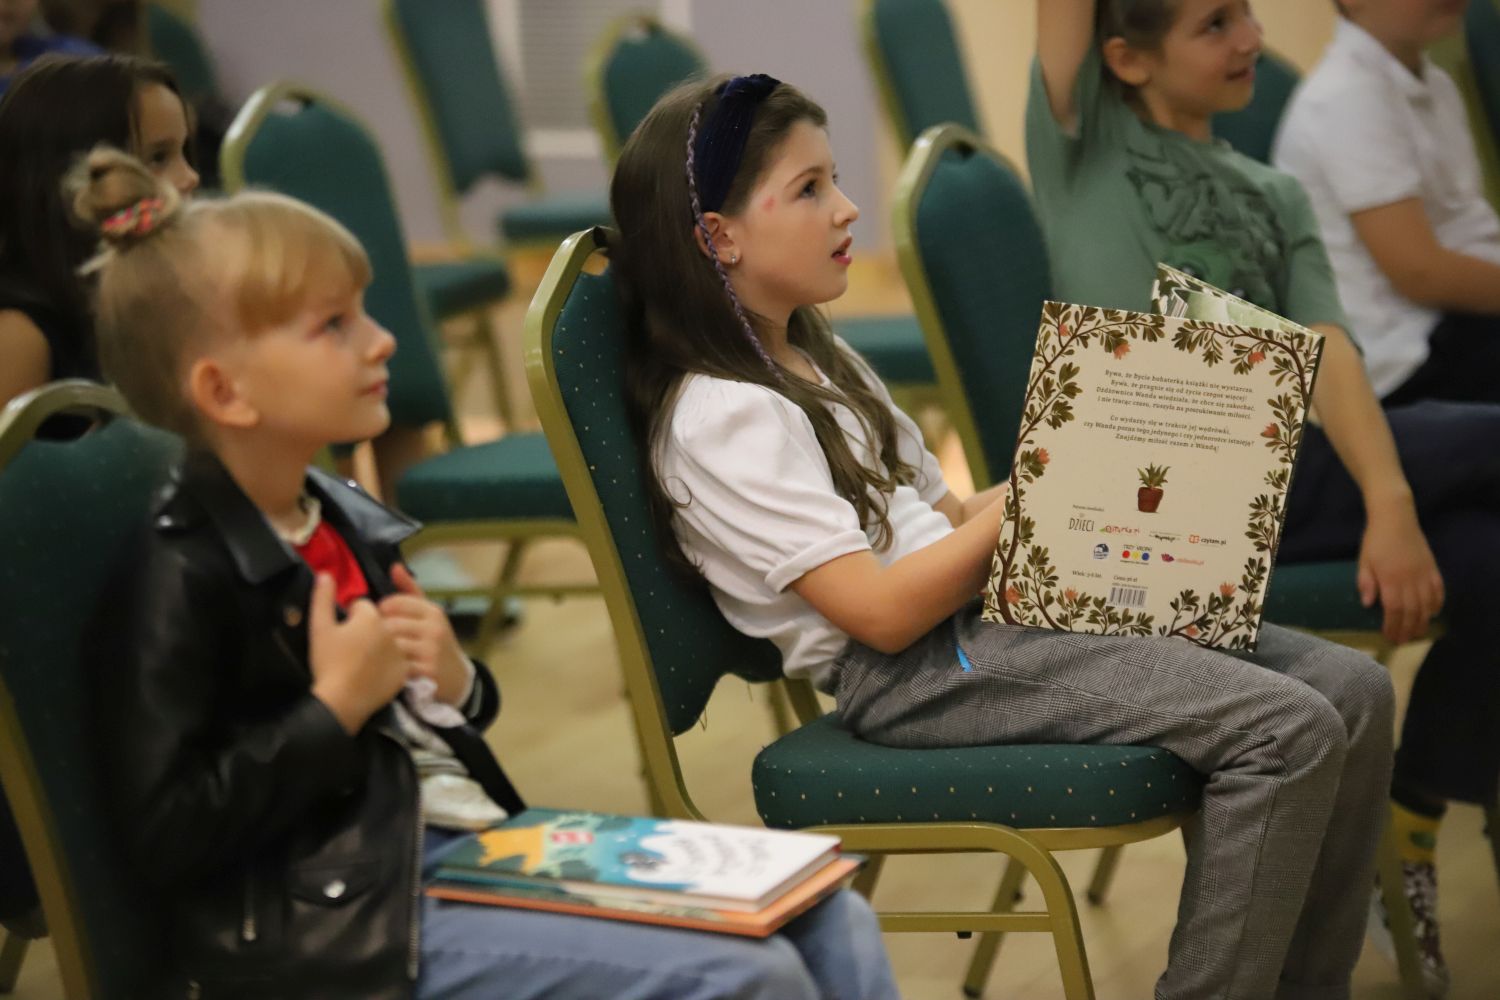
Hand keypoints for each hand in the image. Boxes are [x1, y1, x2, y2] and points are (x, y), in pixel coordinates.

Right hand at [308, 573, 408, 733]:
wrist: (341, 700)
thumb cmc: (328, 663)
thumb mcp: (319, 628)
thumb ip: (322, 599)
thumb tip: (325, 574)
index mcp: (371, 617)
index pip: (364, 607)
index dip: (351, 618)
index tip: (343, 632)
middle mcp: (391, 630)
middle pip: (381, 622)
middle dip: (369, 629)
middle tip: (354, 647)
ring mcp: (401, 651)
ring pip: (392, 639)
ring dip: (382, 644)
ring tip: (365, 660)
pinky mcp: (405, 670)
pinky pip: (400, 660)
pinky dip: (391, 663)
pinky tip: (376, 672)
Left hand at [379, 563, 472, 705]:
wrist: (456, 677)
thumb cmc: (435, 641)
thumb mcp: (428, 614)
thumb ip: (409, 590)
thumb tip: (395, 566)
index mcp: (432, 611)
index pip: (393, 603)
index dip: (380, 613)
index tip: (379, 622)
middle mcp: (434, 628)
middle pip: (389, 625)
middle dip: (378, 634)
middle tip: (373, 642)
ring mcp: (431, 650)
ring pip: (390, 646)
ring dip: (380, 652)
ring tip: (378, 656)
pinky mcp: (426, 671)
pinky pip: (396, 666)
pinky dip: (388, 669)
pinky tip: (388, 670)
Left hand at [1357, 500, 1443, 644]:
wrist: (1395, 518)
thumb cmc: (1375, 540)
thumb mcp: (1363, 561)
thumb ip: (1366, 583)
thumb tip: (1367, 604)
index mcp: (1391, 579)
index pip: (1394, 610)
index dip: (1393, 625)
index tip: (1389, 637)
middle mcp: (1410, 579)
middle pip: (1412, 611)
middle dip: (1407, 629)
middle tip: (1402, 641)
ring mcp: (1423, 574)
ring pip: (1427, 604)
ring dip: (1422, 621)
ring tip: (1416, 633)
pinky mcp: (1432, 568)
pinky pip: (1438, 590)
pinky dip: (1437, 604)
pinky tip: (1432, 613)